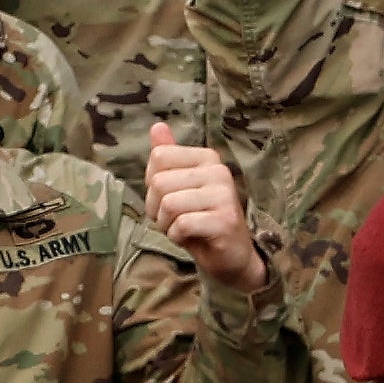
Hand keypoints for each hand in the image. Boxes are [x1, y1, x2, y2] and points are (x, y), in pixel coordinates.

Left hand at [142, 121, 258, 293]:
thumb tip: (156, 126)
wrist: (231, 256)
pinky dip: (177, 237)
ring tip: (182, 228)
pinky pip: (182, 224)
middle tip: (173, 219)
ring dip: (166, 224)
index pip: (158, 157)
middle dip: (156, 209)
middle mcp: (218, 171)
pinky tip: (191, 238)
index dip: (151, 185)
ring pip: (168, 204)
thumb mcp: (180, 187)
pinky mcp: (225, 220)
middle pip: (159, 182)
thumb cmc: (201, 220)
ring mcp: (224, 195)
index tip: (167, 199)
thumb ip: (169, 158)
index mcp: (206, 157)